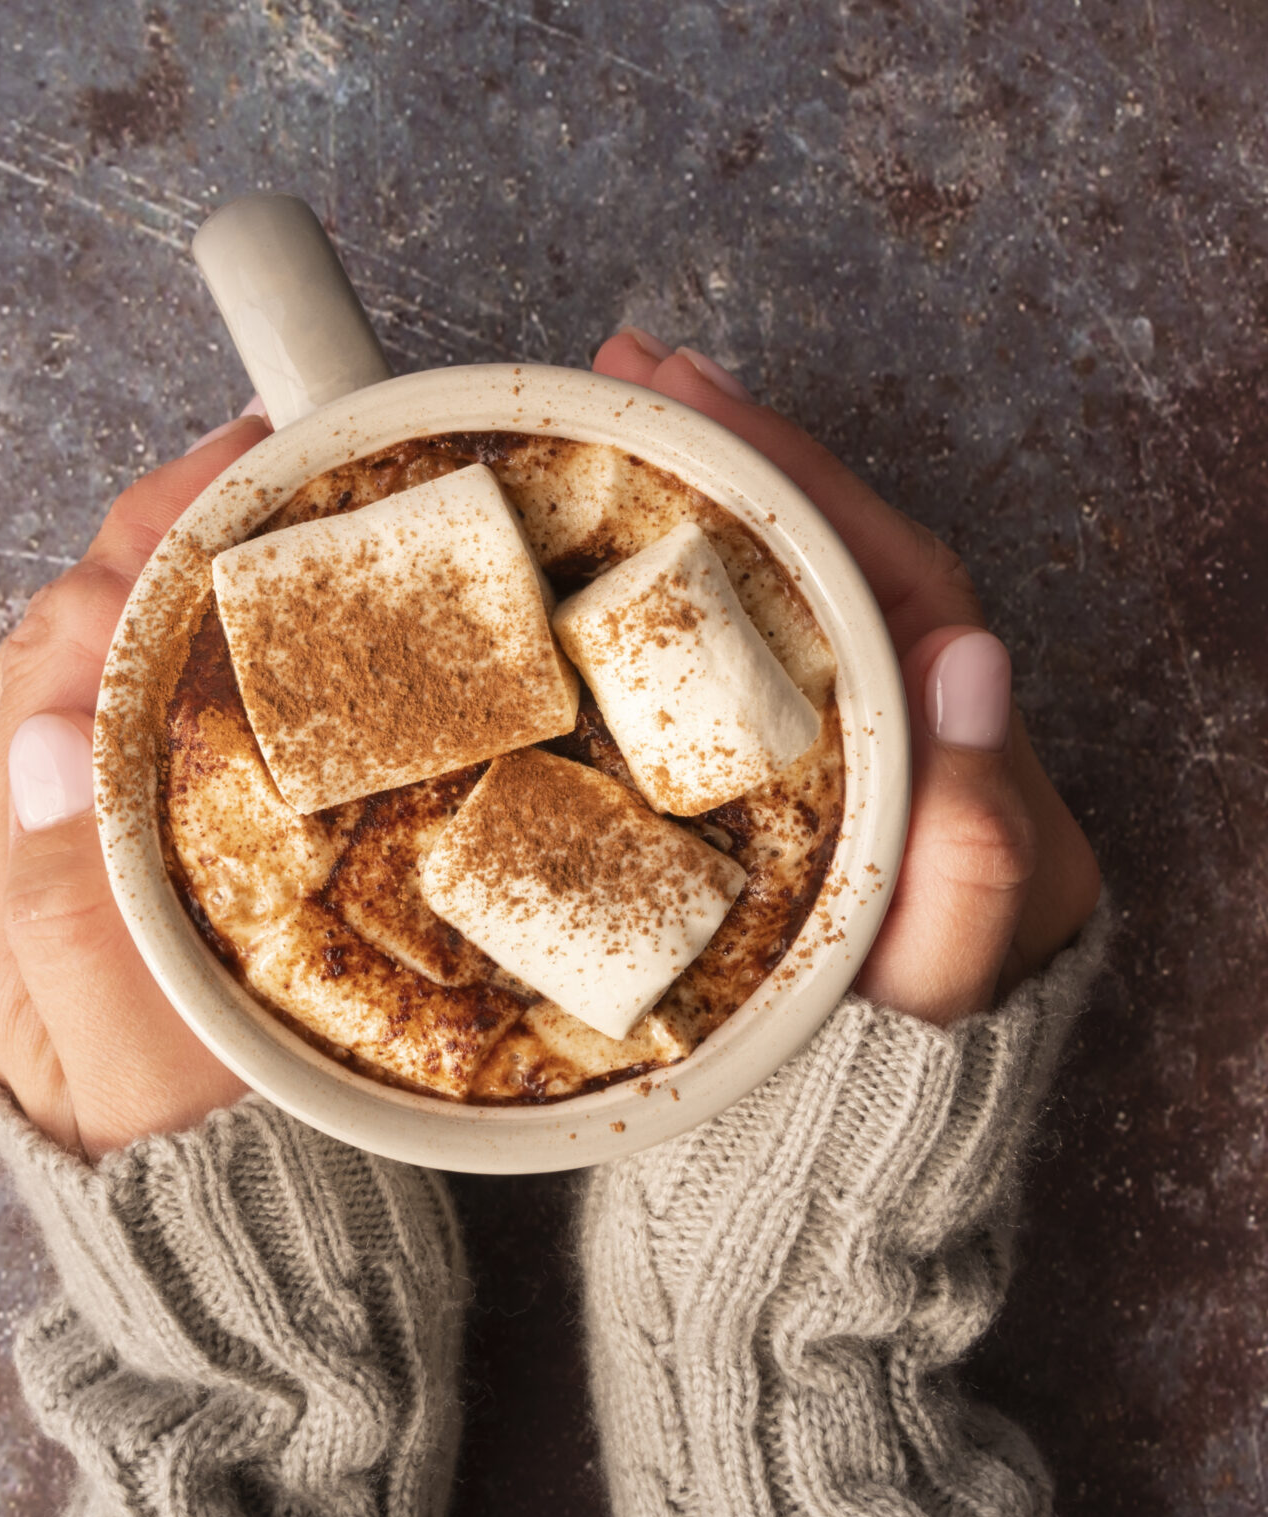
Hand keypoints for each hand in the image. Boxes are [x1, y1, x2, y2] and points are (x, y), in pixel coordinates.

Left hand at [0, 417, 271, 1157]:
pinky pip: (143, 733)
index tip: (222, 481)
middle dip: (148, 545)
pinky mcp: (122, 876)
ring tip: (262, 512)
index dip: (128, 564)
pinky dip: (194, 655)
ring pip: (103, 683)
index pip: (46, 679)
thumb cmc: (197, 1165)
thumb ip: (80, 916)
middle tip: (254, 461)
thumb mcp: (137, 1066)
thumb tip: (51, 740)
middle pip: (65, 660)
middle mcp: (13, 865)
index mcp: (0, 902)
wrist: (233, 1237)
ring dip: (173, 586)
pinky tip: (256, 621)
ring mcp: (66, 866)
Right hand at [594, 330, 1099, 1025]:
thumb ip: (975, 843)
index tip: (695, 397)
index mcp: (942, 720)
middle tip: (622, 366)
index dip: (785, 467)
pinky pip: (710, 653)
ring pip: (756, 583)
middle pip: (807, 541)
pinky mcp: (754, 764)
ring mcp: (817, 728)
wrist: (859, 1102)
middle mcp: (887, 701)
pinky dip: (655, 586)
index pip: (870, 556)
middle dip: (722, 444)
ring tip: (596, 417)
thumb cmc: (915, 1022)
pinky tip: (587, 554)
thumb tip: (969, 661)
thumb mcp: (948, 956)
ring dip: (683, 493)